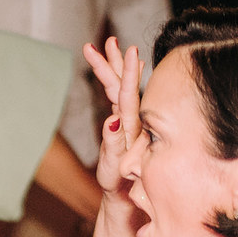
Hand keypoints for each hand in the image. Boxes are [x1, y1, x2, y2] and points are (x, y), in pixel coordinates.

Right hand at [82, 37, 142, 197]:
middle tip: (106, 41)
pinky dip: (119, 83)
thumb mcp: (115, 165)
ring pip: (118, 88)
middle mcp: (130, 120)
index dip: (128, 73)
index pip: (128, 94)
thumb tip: (111, 118)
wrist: (127, 195)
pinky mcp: (122, 127)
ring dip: (111, 68)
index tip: (130, 51)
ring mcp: (126, 122)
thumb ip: (114, 143)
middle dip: (112, 62)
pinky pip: (120, 98)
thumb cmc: (122, 184)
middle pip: (120, 85)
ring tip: (106, 48)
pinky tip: (123, 74)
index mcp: (131, 126)